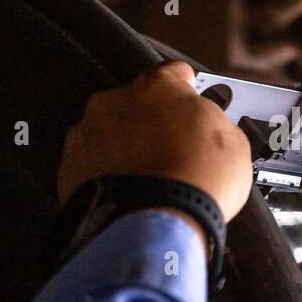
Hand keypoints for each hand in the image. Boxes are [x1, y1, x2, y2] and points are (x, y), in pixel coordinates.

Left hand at [57, 61, 252, 221]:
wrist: (154, 227)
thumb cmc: (196, 182)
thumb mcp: (233, 144)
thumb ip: (214, 122)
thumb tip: (207, 126)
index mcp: (158, 87)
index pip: (173, 74)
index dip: (186, 91)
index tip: (191, 105)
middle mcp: (115, 102)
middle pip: (137, 105)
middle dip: (152, 125)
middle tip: (172, 154)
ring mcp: (86, 134)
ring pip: (109, 134)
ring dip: (126, 151)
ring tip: (148, 181)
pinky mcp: (68, 168)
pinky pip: (90, 165)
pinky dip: (106, 176)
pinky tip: (128, 195)